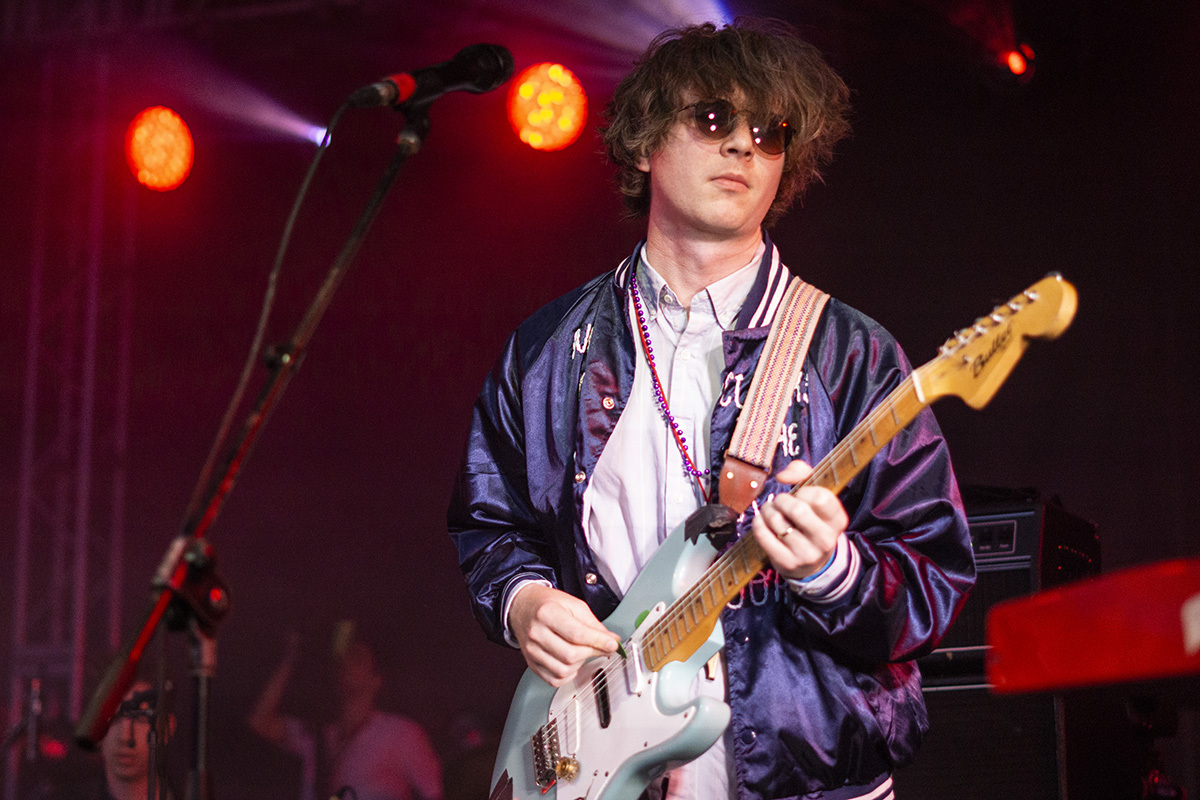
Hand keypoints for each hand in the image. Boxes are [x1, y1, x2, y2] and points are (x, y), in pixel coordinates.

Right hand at [508, 584, 620, 686]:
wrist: (523, 607)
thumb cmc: (548, 604)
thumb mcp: (574, 605)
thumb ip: (593, 624)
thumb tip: (611, 641)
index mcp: (547, 613)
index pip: (577, 634)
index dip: (598, 641)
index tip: (612, 645)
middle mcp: (536, 633)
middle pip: (570, 655)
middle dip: (591, 653)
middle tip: (598, 646)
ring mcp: (531, 650)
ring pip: (563, 670)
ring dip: (579, 664)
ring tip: (581, 651)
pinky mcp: (531, 663)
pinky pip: (554, 679)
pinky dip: (568, 674)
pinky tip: (570, 662)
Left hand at [752, 460, 847, 580]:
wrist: (810, 563)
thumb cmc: (810, 521)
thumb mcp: (815, 497)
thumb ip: (802, 474)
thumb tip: (782, 475)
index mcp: (838, 521)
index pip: (820, 497)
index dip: (804, 491)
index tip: (800, 494)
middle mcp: (826, 540)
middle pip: (797, 509)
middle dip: (782, 500)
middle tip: (779, 501)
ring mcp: (807, 554)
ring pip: (778, 521)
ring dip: (768, 510)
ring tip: (770, 511)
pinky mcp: (788, 563)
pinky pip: (763, 535)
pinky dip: (758, 523)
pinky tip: (762, 521)